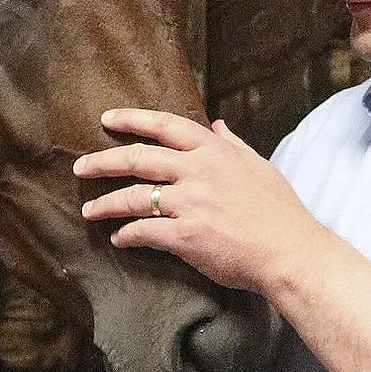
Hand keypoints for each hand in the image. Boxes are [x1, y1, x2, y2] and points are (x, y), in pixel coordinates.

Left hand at [73, 109, 327, 293]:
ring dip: (106, 204)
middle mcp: (198, 171)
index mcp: (214, 151)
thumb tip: (217, 126)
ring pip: (134, 197)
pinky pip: (144, 232)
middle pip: (138, 158)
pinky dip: (127, 235)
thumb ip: (233, 145)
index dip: (132, 119)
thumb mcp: (259, 166)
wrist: (290, 252)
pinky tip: (119, 239)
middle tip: (80, 167)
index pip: (165, 125)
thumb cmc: (279, 212)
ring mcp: (190, 202)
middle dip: (103, 161)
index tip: (106, 119)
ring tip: (89, 211)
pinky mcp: (186, 235)